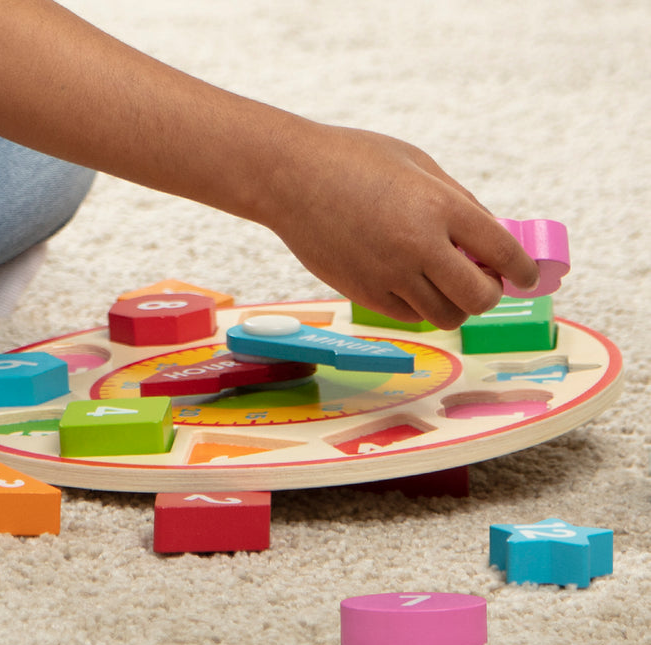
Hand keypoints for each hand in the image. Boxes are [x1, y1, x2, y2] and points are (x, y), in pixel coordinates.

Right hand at [265, 124, 539, 329]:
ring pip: (444, 315)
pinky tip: (408, 280)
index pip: (502, 252)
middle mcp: (418, 247)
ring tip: (442, 280)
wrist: (289, 178)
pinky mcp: (363, 293)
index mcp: (438, 206)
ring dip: (453, 302)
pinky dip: (418, 303)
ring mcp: (389, 275)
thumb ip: (459, 201)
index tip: (525, 275)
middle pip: (478, 298)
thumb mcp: (417, 163)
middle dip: (489, 294)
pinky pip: (409, 314)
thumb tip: (490, 238)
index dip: (523, 270)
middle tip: (481, 280)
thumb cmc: (353, 161)